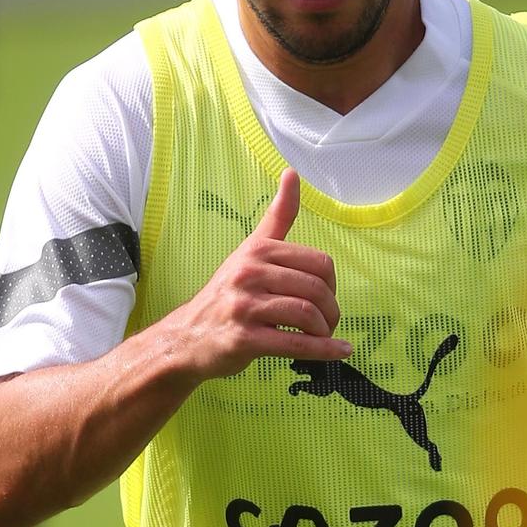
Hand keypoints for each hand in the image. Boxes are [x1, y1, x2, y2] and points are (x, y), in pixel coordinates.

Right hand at [172, 169, 350, 379]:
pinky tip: (339, 351)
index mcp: (257, 251)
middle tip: (327, 323)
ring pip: (307, 315)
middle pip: (316, 289)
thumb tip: (292, 174)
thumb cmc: (226, 293)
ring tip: (324, 336)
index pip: (319, 263)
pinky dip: (324, 350)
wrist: (188, 336)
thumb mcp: (249, 251)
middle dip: (331, 310)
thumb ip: (276, 218)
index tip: (326, 297)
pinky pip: (295, 344)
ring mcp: (245, 307)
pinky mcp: (244, 339)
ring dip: (325, 331)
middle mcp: (250, 274)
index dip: (332, 283)